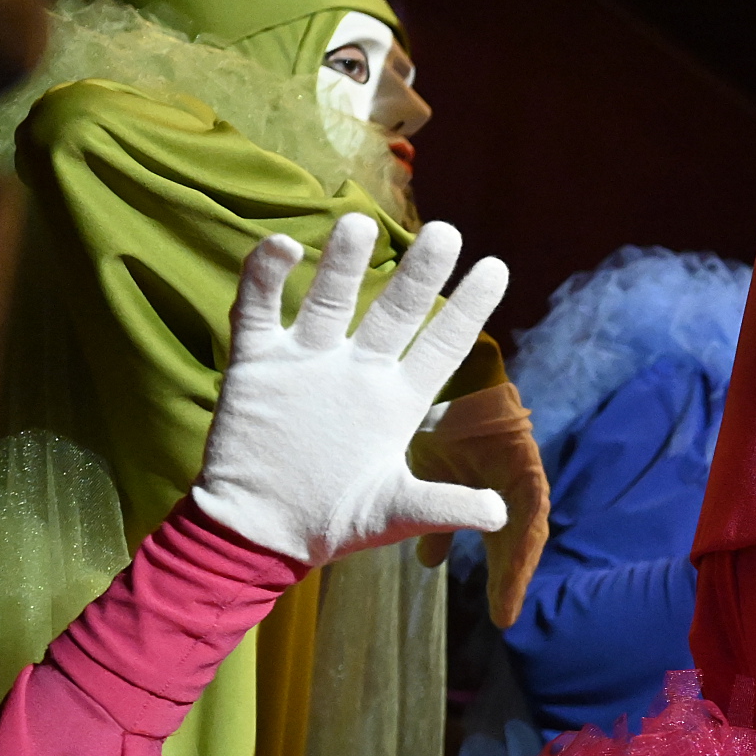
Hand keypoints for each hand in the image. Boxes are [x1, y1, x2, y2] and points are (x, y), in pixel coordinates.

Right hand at [190, 216, 509, 567]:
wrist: (254, 533)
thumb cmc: (329, 523)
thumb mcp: (394, 513)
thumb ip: (445, 505)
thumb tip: (500, 513)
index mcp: (396, 402)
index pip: (442, 346)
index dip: (469, 309)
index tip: (497, 267)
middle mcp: (356, 372)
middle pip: (394, 312)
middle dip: (419, 274)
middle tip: (445, 233)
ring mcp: (306, 362)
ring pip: (330, 300)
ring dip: (343, 263)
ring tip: (358, 222)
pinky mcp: (255, 364)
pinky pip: (258, 310)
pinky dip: (265, 277)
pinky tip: (283, 247)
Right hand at [410, 380, 552, 624]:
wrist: (449, 381)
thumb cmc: (441, 433)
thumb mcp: (426, 484)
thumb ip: (435, 521)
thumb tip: (428, 561)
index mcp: (493, 503)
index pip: (505, 549)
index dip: (505, 582)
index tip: (501, 619)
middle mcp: (513, 489)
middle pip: (520, 542)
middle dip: (511, 578)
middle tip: (504, 615)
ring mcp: (522, 468)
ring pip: (527, 520)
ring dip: (518, 555)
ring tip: (507, 587)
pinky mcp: (521, 447)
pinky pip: (524, 489)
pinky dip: (519, 514)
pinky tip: (509, 533)